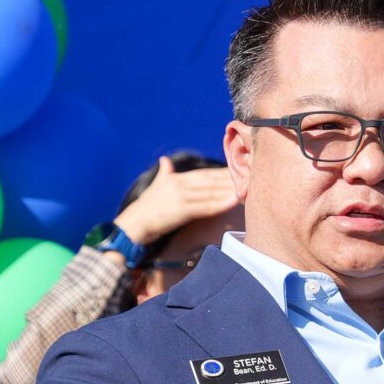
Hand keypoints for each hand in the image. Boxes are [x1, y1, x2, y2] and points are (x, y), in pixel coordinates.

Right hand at [115, 160, 240, 246]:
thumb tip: (165, 160)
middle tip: (249, 177)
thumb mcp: (156, 185)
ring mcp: (181, 196)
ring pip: (211, 192)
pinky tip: (233, 201)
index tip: (238, 171)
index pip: (204, 174)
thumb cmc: (146, 207)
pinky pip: (206, 206)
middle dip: (231, 179)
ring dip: (230, 190)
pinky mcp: (182, 210)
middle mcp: (180, 184)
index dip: (222, 172)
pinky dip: (221, 203)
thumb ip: (164, 173)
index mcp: (177, 178)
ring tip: (247, 188)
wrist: (135, 223)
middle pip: (211, 181)